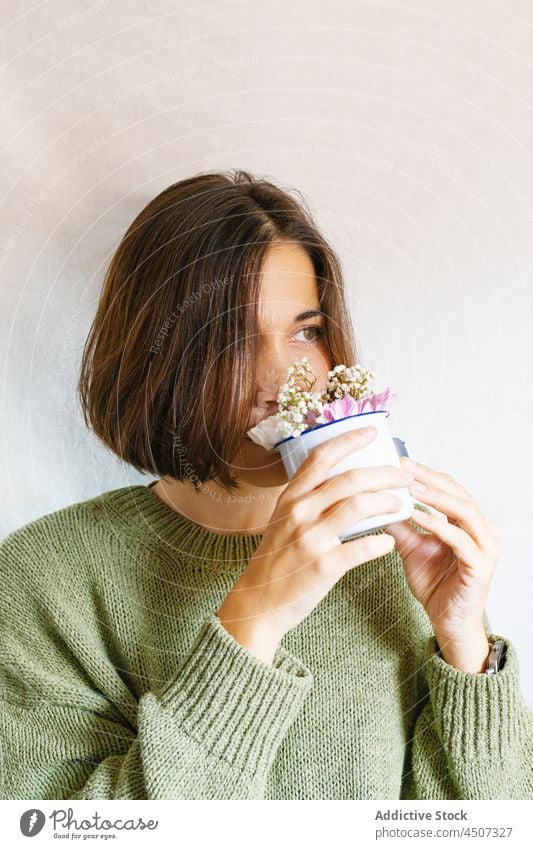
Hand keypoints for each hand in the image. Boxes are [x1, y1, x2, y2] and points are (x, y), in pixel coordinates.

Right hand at [217, 427, 414, 663]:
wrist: (259, 602)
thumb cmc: (277, 558)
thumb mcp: (283, 519)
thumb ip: (307, 498)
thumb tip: (342, 476)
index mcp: (290, 497)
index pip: (321, 457)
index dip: (348, 440)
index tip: (372, 432)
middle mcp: (298, 512)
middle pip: (349, 479)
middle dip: (383, 473)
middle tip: (403, 475)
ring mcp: (310, 539)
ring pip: (358, 506)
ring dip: (387, 502)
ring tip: (401, 504)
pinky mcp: (323, 566)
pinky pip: (362, 548)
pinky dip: (381, 543)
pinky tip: (389, 542)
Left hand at [383, 456, 501, 671]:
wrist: (447, 623)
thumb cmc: (435, 585)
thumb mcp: (411, 548)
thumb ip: (400, 525)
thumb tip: (376, 500)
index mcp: (469, 522)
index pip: (450, 487)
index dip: (426, 473)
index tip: (399, 461)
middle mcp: (482, 530)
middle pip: (458, 492)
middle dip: (429, 478)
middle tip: (403, 467)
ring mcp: (486, 547)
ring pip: (464, 510)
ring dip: (435, 496)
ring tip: (409, 486)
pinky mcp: (481, 566)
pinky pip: (460, 539)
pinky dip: (438, 524)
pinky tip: (417, 515)